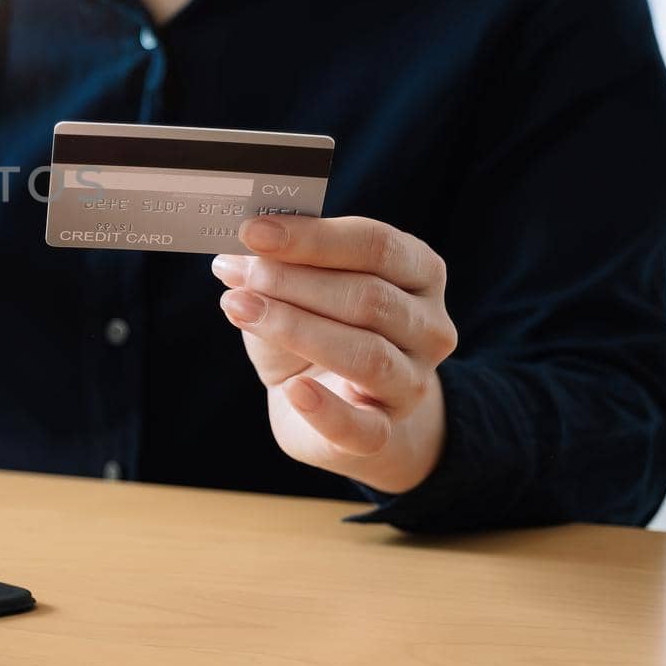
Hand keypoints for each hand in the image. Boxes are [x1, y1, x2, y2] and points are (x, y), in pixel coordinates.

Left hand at [210, 215, 457, 494]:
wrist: (335, 408)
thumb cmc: (316, 331)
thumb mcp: (299, 291)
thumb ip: (279, 269)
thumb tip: (237, 255)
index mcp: (418, 273)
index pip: (376, 245)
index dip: (313, 237)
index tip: (253, 231)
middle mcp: (429, 327)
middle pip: (369, 297)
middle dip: (292, 281)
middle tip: (236, 272)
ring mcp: (413, 383)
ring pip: (366, 354)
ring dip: (294, 327)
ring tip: (240, 309)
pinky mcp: (386, 434)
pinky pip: (363, 427)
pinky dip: (326, 409)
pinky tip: (294, 390)